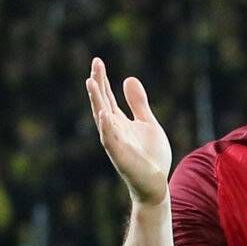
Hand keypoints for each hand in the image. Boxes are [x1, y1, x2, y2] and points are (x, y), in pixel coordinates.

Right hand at [84, 59, 173, 205]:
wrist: (155, 184)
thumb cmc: (150, 155)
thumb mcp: (147, 123)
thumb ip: (138, 103)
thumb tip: (128, 78)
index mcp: (119, 121)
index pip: (107, 97)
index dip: (102, 80)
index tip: (97, 61)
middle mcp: (113, 130)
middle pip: (102, 103)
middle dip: (98, 84)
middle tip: (94, 64)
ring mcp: (115, 143)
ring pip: (102, 119)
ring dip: (96, 101)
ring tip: (91, 82)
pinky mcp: (121, 157)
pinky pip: (111, 141)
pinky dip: (107, 128)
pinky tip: (104, 115)